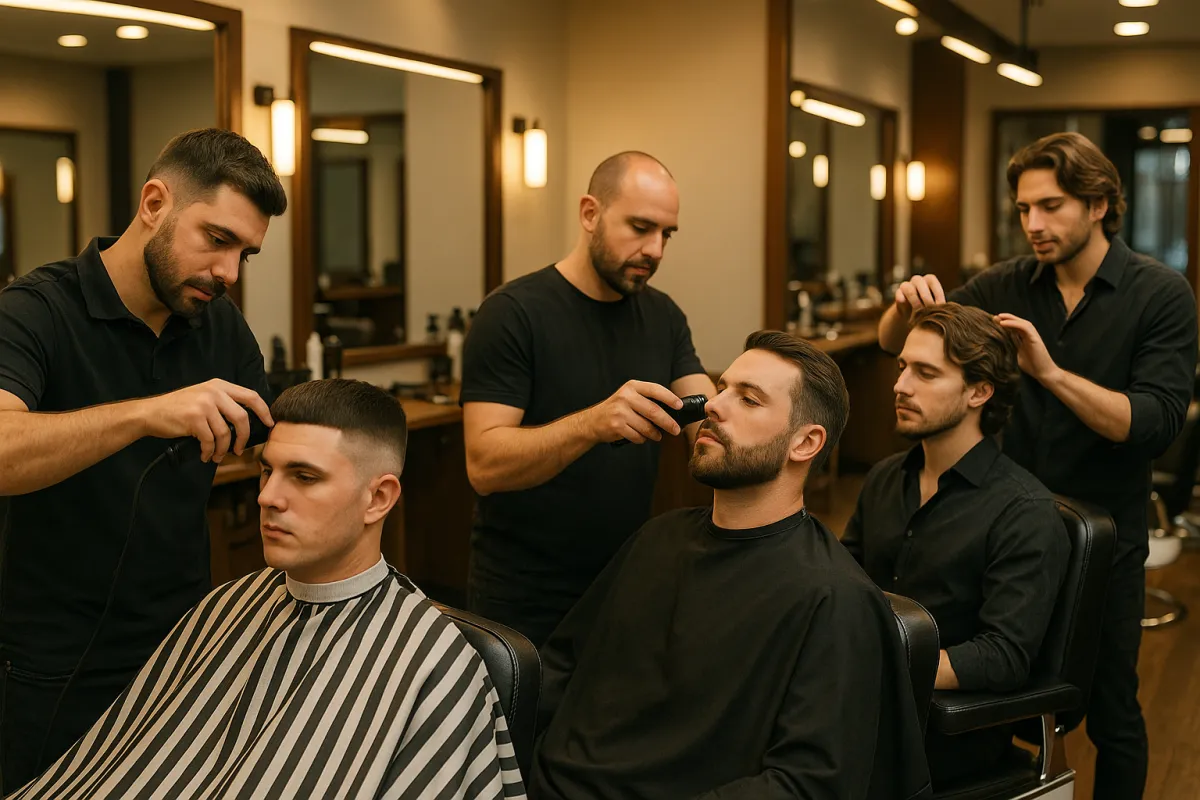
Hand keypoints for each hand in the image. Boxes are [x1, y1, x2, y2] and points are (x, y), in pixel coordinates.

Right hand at [139, 379, 273, 461]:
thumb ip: (224, 403)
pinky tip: (205, 455)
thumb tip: (246, 422)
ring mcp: (204, 404)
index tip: (269, 423)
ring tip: (217, 455)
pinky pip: (210, 441)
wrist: (150, 413)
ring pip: (225, 433)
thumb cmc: (179, 409)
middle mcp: (213, 392)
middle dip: (244, 437)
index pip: (251, 396)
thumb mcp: (203, 397)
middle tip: (239, 449)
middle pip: (242, 417)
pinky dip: (209, 452)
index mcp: (219, 385)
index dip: (263, 411)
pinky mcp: (194, 418)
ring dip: (222, 449)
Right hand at [585, 381, 682, 444]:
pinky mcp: (616, 426)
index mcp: (632, 387)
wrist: (593, 421)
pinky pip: (637, 436)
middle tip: (675, 429)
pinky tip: (639, 436)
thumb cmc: (616, 409)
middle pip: (654, 411)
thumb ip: (647, 399)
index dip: (669, 398)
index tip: (679, 405)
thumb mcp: (629, 396)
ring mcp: (620, 412)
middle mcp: (625, 397)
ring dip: (654, 434)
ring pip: (646, 427)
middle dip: (668, 422)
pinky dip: (642, 439)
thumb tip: (672, 411)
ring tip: (656, 435)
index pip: (655, 389)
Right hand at [894, 274, 945, 317]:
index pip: (932, 281)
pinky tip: (906, 308)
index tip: (941, 306)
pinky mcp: (898, 294)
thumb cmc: (928, 309)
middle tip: (929, 308)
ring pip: (907, 287)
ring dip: (914, 299)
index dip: (937, 293)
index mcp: (928, 280)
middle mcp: (917, 280)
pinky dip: (901, 299)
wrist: (912, 315)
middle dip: (925, 296)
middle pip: (919, 281)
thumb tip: (944, 308)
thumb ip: (938, 304)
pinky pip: (898, 293)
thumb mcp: (935, 306)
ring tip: (919, 311)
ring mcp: (906, 286)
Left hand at [995, 313, 1058, 382]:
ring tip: (999, 317)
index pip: (1014, 328)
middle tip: (994, 317)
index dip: (1005, 324)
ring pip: (1022, 322)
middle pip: (1018, 323)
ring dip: (1010, 318)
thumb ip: (1010, 349)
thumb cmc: (1032, 366)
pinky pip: (1025, 327)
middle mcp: (1029, 336)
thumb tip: (996, 348)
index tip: (993, 322)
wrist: (1044, 373)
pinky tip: (1004, 323)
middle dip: (1006, 318)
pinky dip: (1014, 324)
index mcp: (1024, 339)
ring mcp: (1033, 336)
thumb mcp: (1016, 356)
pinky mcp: (1035, 338)